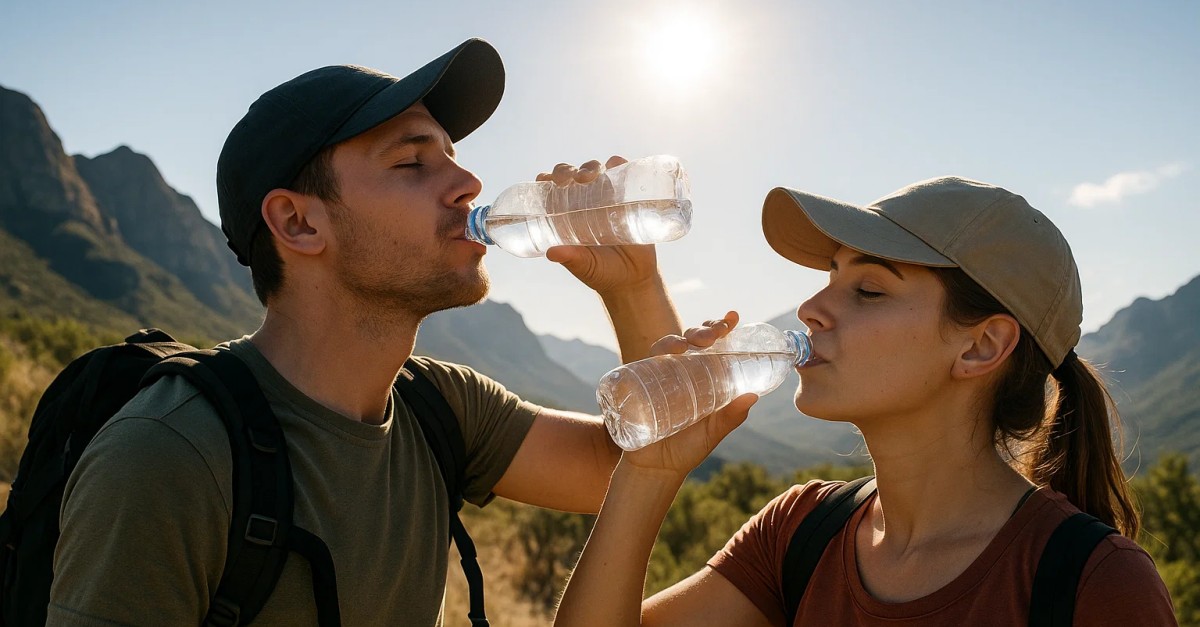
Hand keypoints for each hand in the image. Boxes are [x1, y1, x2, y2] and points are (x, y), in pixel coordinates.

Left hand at [535, 156, 660, 294]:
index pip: (551, 188)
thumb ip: (570, 259)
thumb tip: (552, 253)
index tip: (545, 180)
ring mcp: (608, 198)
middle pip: (572, 175)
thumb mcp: (585, 267)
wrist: (634, 279)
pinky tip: (616, 165)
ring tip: (588, 178)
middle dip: (566, 171)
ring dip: (590, 167)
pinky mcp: (629, 198)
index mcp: (567, 215)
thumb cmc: (603, 273)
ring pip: (596, 170)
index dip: (546, 179)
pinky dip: (620, 164)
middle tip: (567, 180)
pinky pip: (624, 174)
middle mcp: (585, 202)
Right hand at [621, 312, 757, 477]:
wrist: (656, 468)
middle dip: (703, 329)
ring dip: (681, 338)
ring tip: (688, 345)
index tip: (732, 316)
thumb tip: (753, 395)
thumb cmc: (687, 449)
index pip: (714, 345)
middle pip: (692, 338)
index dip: (721, 326)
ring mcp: (661, 375)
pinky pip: (648, 360)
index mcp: (704, 377)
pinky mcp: (642, 383)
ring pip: (669, 344)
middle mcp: (683, 371)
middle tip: (713, 336)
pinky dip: (658, 351)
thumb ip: (731, 417)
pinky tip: (669, 352)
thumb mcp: (713, 433)